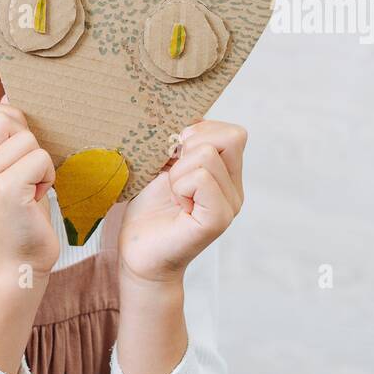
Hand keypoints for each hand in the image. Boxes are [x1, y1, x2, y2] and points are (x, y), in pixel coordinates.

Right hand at [0, 96, 59, 275]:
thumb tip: (9, 91)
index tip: (16, 155)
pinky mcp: (4, 190)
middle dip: (27, 141)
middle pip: (6, 117)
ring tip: (30, 188)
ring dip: (40, 162)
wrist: (17, 264)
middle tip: (25, 174)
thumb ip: (3, 136)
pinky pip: (40, 158)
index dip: (11, 122)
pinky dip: (47, 176)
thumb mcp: (4, 170)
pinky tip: (36, 197)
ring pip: (27, 138)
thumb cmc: (18, 215)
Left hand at [118, 119, 246, 284]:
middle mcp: (235, 188)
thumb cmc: (147, 212)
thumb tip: (190, 118)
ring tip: (172, 194)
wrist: (138, 255)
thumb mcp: (162, 167)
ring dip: (178, 171)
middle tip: (172, 174)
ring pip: (208, 155)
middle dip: (190, 146)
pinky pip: (201, 179)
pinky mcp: (218, 219)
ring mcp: (230, 205)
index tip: (174, 154)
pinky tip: (176, 205)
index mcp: (226, 174)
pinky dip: (180, 186)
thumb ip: (181, 144)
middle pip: (230, 136)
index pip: (232, 132)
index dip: (200, 132)